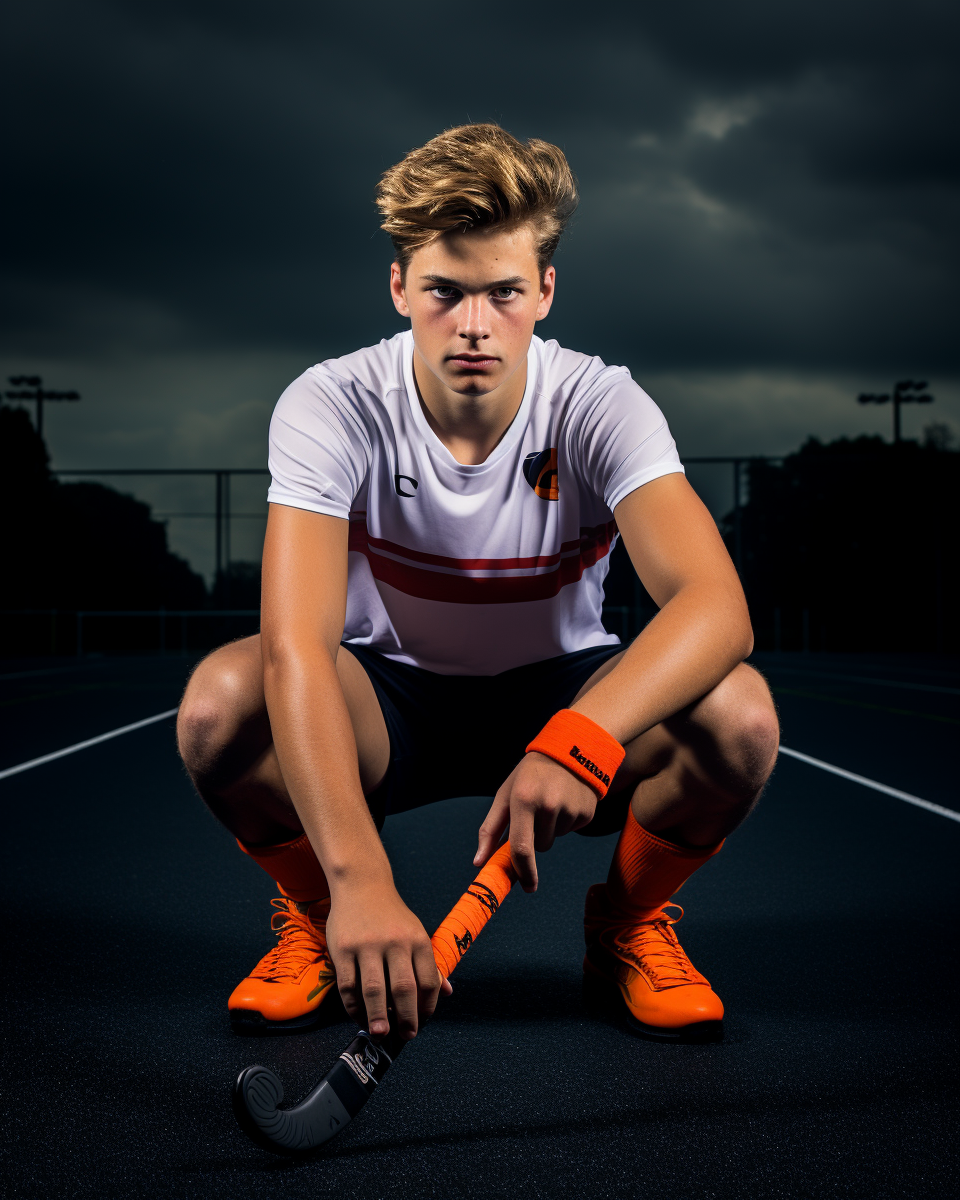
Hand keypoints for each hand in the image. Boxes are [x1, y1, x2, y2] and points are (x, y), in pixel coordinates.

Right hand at [325, 878, 452, 1040]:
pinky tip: (360, 1015)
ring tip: (380, 1034)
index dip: (428, 1007)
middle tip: (405, 1036)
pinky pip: (348, 985)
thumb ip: (430, 964)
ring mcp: (367, 945)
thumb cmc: (391, 915)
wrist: (361, 884)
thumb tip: (447, 992)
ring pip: (374, 991)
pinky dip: (354, 1006)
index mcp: (417, 940)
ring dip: (378, 1018)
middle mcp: (395, 942)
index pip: (428, 981)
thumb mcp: (416, 932)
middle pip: (404, 989)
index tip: (422, 1022)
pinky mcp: (343, 949)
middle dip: (406, 1019)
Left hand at [474, 752, 597, 890]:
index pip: (522, 848)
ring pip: (554, 839)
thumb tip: (479, 863)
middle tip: (535, 810)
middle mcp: (549, 805)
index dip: (523, 872)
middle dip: (534, 836)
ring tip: (551, 800)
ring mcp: (571, 809)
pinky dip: (566, 822)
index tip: (526, 887)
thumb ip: (490, 830)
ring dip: (550, 828)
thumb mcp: (505, 795)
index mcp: (524, 800)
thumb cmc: (529, 776)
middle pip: (539, 847)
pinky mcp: (587, 813)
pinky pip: (571, 831)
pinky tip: (565, 800)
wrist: (571, 750)